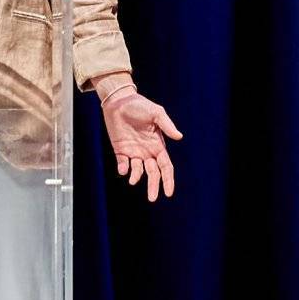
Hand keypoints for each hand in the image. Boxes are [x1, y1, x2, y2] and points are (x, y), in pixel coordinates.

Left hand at [99, 81, 183, 202]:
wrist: (119, 101)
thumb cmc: (140, 105)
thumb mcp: (156, 113)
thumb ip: (167, 125)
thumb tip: (179, 137)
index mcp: (158, 145)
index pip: (165, 166)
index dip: (168, 180)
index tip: (169, 193)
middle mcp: (147, 151)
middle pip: (153, 173)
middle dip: (154, 186)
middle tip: (152, 199)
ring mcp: (133, 151)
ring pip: (138, 171)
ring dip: (137, 177)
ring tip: (134, 180)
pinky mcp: (120, 150)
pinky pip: (123, 164)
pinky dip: (123, 169)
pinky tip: (123, 169)